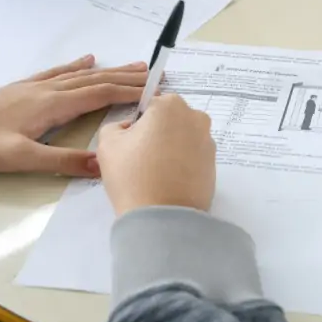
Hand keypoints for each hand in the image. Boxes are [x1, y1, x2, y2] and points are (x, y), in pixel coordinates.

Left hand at [0, 56, 147, 176]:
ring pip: (81, 75)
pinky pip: (59, 72)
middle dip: (128, 78)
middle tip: (157, 73)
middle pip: (97, 81)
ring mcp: (36, 87)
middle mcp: (49, 90)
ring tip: (134, 65)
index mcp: (53, 105)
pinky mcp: (24, 89)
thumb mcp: (23, 160)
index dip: (130, 91)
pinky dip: (77, 66)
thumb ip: (64, 162)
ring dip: (110, 70)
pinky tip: (86, 60)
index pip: (100, 94)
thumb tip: (104, 165)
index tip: (156, 90)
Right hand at [97, 95, 215, 216]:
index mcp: (170, 106)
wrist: (162, 217)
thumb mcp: (107, 144)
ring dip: (171, 149)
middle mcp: (196, 118)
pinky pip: (194, 158)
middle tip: (141, 159)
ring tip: (156, 173)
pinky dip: (183, 165)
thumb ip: (115, 127)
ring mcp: (208, 142)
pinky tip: (170, 182)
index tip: (131, 142)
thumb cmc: (132, 175)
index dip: (138, 122)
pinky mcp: (214, 165)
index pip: (150, 105)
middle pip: (170, 120)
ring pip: (183, 139)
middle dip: (158, 133)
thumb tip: (130, 128)